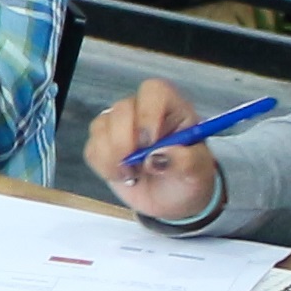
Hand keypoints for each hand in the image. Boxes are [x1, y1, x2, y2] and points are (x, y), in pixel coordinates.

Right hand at [86, 78, 225, 221]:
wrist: (174, 199)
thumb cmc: (189, 177)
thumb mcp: (199, 172)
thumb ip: (185, 161)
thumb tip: (157, 157)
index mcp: (171, 108)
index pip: (154, 91)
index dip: (148, 113)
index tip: (150, 143)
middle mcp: (142, 111)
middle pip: (122, 109)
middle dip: (125, 140)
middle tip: (137, 166)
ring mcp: (119, 126)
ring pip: (101, 127)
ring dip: (114, 157)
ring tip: (134, 174)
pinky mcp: (102, 144)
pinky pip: (92, 149)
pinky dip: (105, 167)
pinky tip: (124, 175)